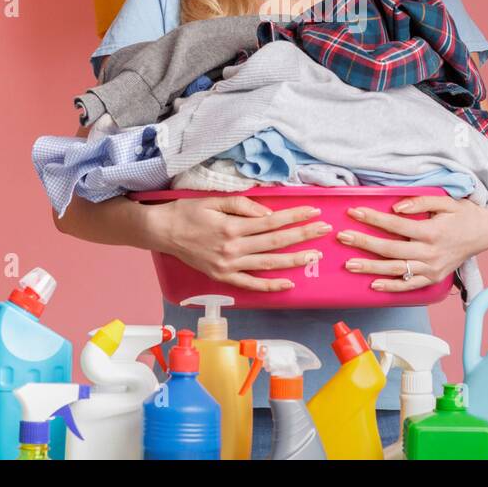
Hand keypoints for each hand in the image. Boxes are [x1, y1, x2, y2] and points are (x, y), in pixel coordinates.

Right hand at [156, 195, 330, 292]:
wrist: (162, 232)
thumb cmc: (188, 212)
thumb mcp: (214, 200)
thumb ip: (243, 206)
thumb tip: (268, 214)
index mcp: (232, 227)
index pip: (272, 222)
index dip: (295, 216)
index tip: (314, 211)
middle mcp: (233, 249)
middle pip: (276, 242)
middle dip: (304, 235)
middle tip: (325, 229)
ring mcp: (229, 266)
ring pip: (269, 264)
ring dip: (294, 260)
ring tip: (315, 256)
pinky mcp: (223, 278)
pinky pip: (251, 284)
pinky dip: (270, 286)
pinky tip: (288, 284)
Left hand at [339, 195, 487, 293]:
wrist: (485, 233)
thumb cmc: (464, 214)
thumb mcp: (446, 201)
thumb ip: (421, 202)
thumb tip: (396, 208)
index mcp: (432, 231)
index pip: (395, 225)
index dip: (373, 219)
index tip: (354, 213)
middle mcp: (430, 253)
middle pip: (390, 249)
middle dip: (364, 242)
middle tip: (342, 237)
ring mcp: (431, 268)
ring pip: (395, 270)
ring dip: (370, 268)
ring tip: (349, 264)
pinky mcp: (433, 279)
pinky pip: (409, 286)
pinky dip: (391, 287)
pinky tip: (373, 285)